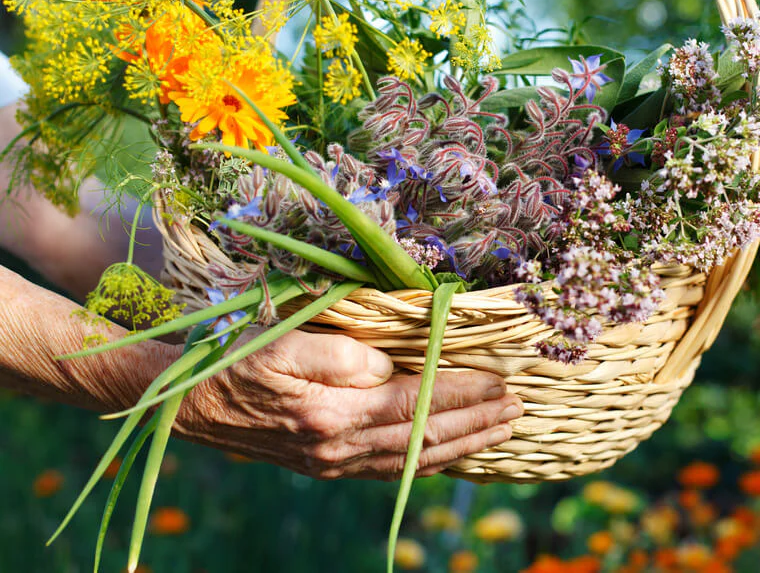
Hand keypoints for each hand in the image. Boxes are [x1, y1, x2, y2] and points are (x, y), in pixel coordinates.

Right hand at [172, 328, 522, 479]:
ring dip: (463, 445)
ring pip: (414, 460)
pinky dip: (430, 462)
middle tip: (518, 408)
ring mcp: (335, 463)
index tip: (502, 381)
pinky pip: (392, 469)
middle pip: (425, 438)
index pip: (417, 403)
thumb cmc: (235, 361)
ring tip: (501, 430)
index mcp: (335, 415)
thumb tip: (391, 366)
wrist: (187, 404)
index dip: (463, 392)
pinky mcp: (329, 465)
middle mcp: (341, 448)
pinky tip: (451, 453)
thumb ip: (343, 355)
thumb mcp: (285, 343)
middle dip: (477, 423)